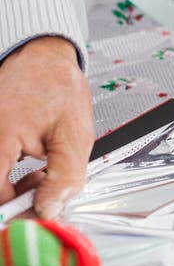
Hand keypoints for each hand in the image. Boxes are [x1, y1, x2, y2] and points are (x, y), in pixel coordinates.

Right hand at [0, 36, 93, 218]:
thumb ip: (65, 176)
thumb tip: (50, 209)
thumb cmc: (58, 84)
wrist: (44, 56)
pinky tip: (30, 162)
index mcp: (0, 136)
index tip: (39, 209)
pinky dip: (9, 173)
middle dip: (16, 198)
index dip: (17, 209)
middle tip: (43, 188)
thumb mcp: (74, 132)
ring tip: (40, 171)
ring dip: (13, 186)